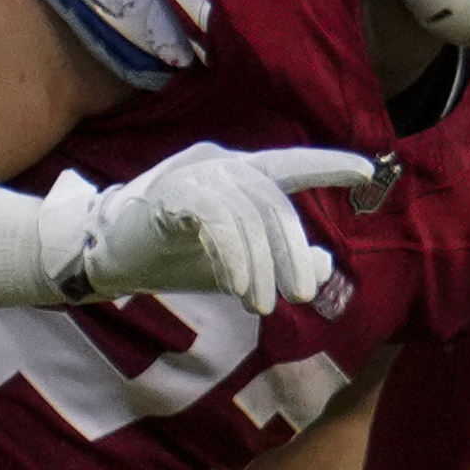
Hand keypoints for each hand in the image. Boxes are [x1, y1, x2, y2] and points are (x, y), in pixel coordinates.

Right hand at [0, 144, 390, 315]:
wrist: (101, 257)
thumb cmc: (169, 255)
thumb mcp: (231, 263)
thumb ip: (274, 258)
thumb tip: (325, 260)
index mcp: (239, 175)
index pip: (291, 165)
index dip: (328, 166)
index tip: (368, 173)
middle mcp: (222, 165)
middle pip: (273, 201)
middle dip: (291, 252)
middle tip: (303, 295)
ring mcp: (194, 175)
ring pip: (248, 215)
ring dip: (261, 266)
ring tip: (263, 305)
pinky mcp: (170, 195)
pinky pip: (216, 221)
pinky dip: (233, 255)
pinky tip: (238, 287)